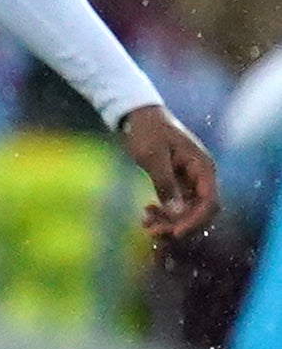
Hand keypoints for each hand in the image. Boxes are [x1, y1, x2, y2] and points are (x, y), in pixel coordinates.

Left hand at [123, 104, 221, 242]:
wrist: (139, 115)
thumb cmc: (148, 131)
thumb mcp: (153, 156)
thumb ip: (165, 183)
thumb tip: (176, 213)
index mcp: (202, 167)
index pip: (209, 202)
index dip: (195, 221)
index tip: (174, 233)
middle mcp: (201, 176)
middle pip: (199, 211)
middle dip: (178, 224)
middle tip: (152, 231)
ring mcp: (190, 180)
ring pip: (187, 210)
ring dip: (169, 221)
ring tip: (145, 223)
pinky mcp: (179, 182)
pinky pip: (177, 204)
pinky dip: (164, 212)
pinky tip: (147, 213)